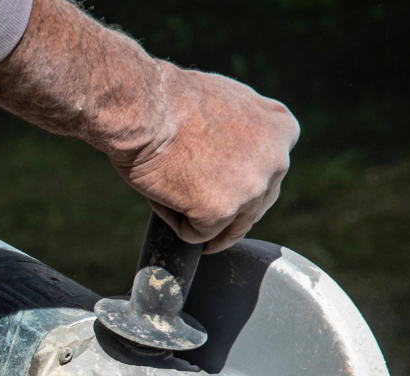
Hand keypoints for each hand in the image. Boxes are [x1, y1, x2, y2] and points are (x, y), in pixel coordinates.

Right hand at [0, 0, 298, 252]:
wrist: (126, 104)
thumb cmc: (156, 101)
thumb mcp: (213, 104)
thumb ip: (231, 130)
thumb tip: (213, 143)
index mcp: (283, 127)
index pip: (259, 179)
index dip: (221, 178)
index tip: (194, 161)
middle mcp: (279, 156)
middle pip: (245, 209)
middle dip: (207, 199)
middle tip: (174, 168)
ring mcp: (255, 185)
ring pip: (220, 228)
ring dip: (188, 210)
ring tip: (165, 172)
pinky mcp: (222, 209)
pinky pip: (196, 238)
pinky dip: (172, 221)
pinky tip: (158, 185)